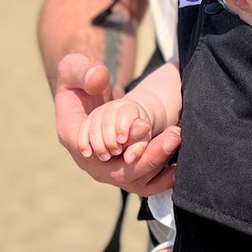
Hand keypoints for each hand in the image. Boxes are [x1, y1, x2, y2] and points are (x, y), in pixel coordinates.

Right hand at [53, 53, 179, 193]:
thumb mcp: (73, 67)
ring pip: (136, 181)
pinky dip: (162, 179)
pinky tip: (179, 166)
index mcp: (72, 137)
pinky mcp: (124, 170)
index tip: (143, 126)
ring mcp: (108, 169)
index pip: (96, 152)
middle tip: (173, 135)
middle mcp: (90, 161)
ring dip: (158, 163)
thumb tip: (99, 80)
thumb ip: (83, 71)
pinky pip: (145, 184)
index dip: (121, 144)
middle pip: (121, 173)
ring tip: (176, 138)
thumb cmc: (78, 79)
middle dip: (149, 157)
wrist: (86, 95)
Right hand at [78, 98, 152, 162]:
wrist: (128, 129)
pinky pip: (82, 131)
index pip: (124, 114)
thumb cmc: (139, 136)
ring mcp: (98, 113)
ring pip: (93, 126)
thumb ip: (139, 146)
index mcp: (129, 107)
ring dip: (98, 144)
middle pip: (106, 121)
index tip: (122, 141)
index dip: (122, 127)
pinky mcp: (88, 121)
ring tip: (106, 157)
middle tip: (116, 152)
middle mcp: (112, 107)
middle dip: (109, 139)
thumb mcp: (143, 140)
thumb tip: (129, 159)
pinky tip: (87, 154)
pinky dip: (83, 142)